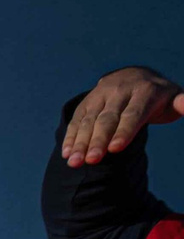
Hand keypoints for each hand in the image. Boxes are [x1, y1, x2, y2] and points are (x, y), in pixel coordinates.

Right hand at [62, 66, 183, 166]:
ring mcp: (101, 95)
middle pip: (108, 119)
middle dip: (98, 140)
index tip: (114, 150)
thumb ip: (183, 103)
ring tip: (74, 163)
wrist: (134, 76)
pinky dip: (71, 137)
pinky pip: (77, 120)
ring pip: (89, 120)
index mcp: (145, 91)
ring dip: (80, 142)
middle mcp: (120, 90)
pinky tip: (67, 154)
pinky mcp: (87, 102)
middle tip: (91, 161)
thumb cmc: (158, 98)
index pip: (133, 114)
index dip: (124, 132)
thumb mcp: (174, 99)